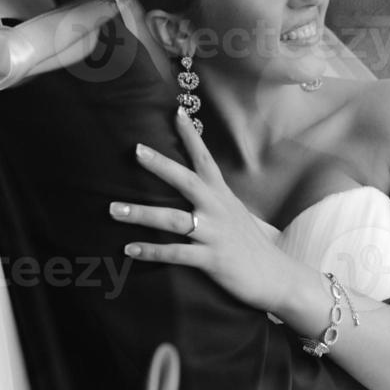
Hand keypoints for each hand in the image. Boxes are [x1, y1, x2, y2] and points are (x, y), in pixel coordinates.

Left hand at [112, 109, 318, 314]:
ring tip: (113, 209)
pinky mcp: (212, 260)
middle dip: (160, 165)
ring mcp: (214, 234)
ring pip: (173, 220)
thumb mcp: (234, 215)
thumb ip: (214, 200)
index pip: (205, 159)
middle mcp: (218, 210)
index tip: (176, 111)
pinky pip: (176, 254)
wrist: (277, 277)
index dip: (191, 136)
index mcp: (223, 196)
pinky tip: (129, 250)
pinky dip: (151, 251)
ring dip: (141, 214)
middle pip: (186, 181)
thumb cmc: (251, 246)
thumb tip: (194, 187)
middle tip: (135, 149)